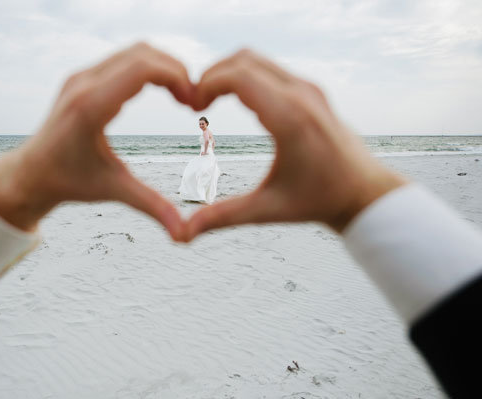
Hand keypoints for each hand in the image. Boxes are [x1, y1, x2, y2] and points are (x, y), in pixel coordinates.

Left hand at [0, 43, 192, 239]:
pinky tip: (160, 90)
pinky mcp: (81, 77)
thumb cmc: (70, 182)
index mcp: (91, 107)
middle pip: (143, 53)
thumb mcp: (115, 191)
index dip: (176, 77)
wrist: (31, 173)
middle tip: (192, 100)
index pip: (142, 68)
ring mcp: (80, 76)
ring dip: (163, 67)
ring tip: (181, 96)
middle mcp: (83, 83)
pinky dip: (148, 68)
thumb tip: (184, 235)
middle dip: (175, 70)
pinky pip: (122, 59)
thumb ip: (152, 207)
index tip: (193, 102)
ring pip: (134, 51)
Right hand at [185, 49, 406, 240]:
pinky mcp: (311, 90)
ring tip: (209, 100)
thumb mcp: (267, 210)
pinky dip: (245, 75)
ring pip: (256, 59)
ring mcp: (308, 88)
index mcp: (290, 119)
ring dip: (228, 72)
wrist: (363, 191)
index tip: (192, 107)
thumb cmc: (318, 201)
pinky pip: (270, 69)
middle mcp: (301, 95)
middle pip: (243, 60)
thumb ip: (222, 217)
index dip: (207, 84)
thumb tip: (183, 234)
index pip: (239, 76)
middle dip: (212, 75)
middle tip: (195, 103)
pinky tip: (234, 100)